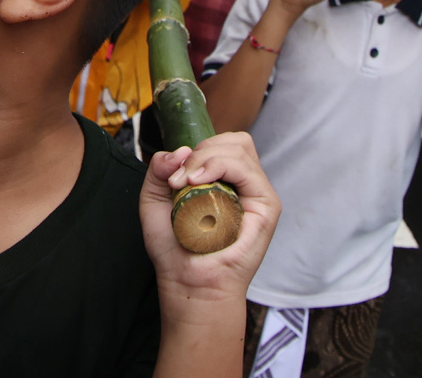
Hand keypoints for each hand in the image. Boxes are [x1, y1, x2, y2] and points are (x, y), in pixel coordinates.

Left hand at [138, 132, 278, 315]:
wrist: (188, 281)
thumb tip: (179, 150)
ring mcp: (257, 194)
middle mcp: (243, 185)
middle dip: (201, 150)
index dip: (198, 148)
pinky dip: (220, 166)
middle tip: (179, 178)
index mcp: (224, 181)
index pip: (222, 144)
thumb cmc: (175, 248)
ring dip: (206, 158)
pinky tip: (199, 181)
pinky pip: (247, 170)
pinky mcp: (267, 205)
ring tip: (186, 182)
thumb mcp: (154, 200)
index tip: (172, 173)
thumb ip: (158, 169)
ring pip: (239, 149)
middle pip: (233, 141)